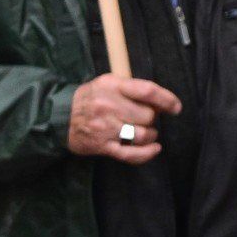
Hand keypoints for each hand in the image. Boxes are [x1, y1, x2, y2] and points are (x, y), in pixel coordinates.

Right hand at [67, 73, 182, 164]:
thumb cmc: (90, 98)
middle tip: (147, 118)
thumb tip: (158, 99)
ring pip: (142, 135)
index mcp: (113, 86)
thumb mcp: (107, 82)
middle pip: (148, 115)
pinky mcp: (102, 146)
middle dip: (153, 118)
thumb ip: (131, 87)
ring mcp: (106, 128)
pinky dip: (146, 153)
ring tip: (146, 132)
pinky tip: (154, 149)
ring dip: (150, 135)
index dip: (166, 99)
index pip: (147, 91)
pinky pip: (130, 154)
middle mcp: (109, 106)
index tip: (176, 107)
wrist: (61, 116)